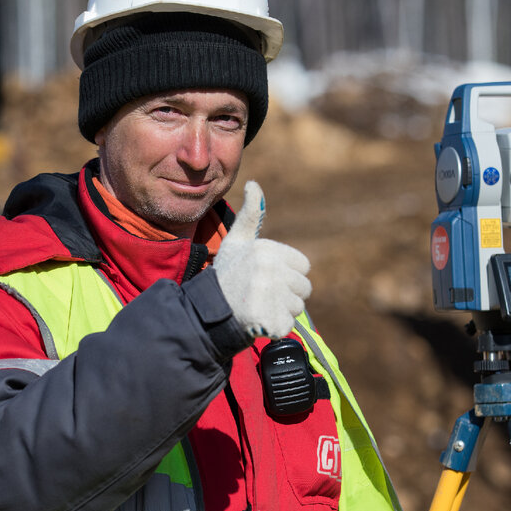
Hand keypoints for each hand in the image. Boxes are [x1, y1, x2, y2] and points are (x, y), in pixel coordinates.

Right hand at [213, 181, 311, 338]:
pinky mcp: (270, 321)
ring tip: (257, 306)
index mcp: (267, 250)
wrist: (207, 309)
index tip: (264, 277)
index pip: (303, 266)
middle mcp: (270, 271)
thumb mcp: (236, 241)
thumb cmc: (227, 274)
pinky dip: (275, 326)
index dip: (287, 274)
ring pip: (297, 308)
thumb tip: (254, 184)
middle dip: (286, 294)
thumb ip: (251, 215)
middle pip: (303, 288)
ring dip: (280, 310)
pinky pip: (288, 325)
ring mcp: (270, 297)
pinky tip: (257, 320)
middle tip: (260, 294)